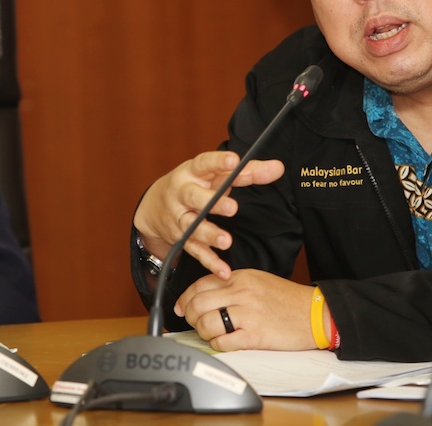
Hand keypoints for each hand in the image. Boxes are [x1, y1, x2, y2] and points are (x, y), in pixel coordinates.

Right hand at [134, 151, 283, 278]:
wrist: (153, 208)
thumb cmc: (194, 186)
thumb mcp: (215, 175)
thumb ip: (248, 172)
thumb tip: (278, 167)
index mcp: (192, 173)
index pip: (204, 164)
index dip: (218, 162)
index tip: (234, 160)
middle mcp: (182, 193)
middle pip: (193, 197)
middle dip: (211, 203)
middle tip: (232, 207)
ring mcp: (179, 218)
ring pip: (191, 227)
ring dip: (209, 234)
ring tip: (226, 241)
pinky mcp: (181, 239)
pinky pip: (195, 251)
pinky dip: (209, 262)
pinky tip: (223, 271)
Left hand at [173, 269, 314, 350]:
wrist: (314, 313)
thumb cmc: (287, 299)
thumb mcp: (257, 281)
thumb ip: (232, 285)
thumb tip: (205, 295)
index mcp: (240, 278)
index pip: (200, 285)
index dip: (185, 298)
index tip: (181, 307)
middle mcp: (241, 293)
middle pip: (197, 304)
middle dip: (189, 316)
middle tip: (194, 322)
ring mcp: (247, 314)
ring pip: (206, 323)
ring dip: (202, 332)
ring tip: (210, 334)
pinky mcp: (255, 336)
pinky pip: (223, 342)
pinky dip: (217, 344)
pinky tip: (223, 342)